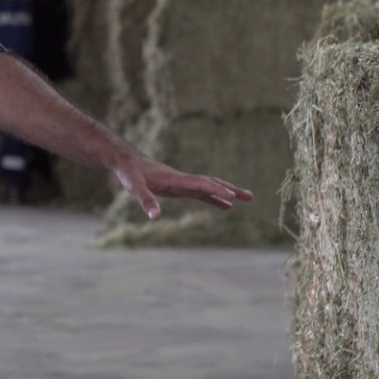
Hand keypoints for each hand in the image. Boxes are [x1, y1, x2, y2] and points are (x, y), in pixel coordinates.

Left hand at [112, 153, 252, 219]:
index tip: (232, 197)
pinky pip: (202, 193)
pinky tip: (226, 207)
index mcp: (176, 179)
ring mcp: (184, 183)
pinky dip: (215, 199)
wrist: (127, 162)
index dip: (216, 189)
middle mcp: (184, 180)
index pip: (201, 183)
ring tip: (247, 198)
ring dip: (227, 193)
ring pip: (210, 187)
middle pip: (212, 183)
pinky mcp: (180, 187)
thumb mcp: (134, 187)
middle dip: (231, 189)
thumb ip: (145, 200)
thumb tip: (155, 216)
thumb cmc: (130, 173)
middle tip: (250, 196)